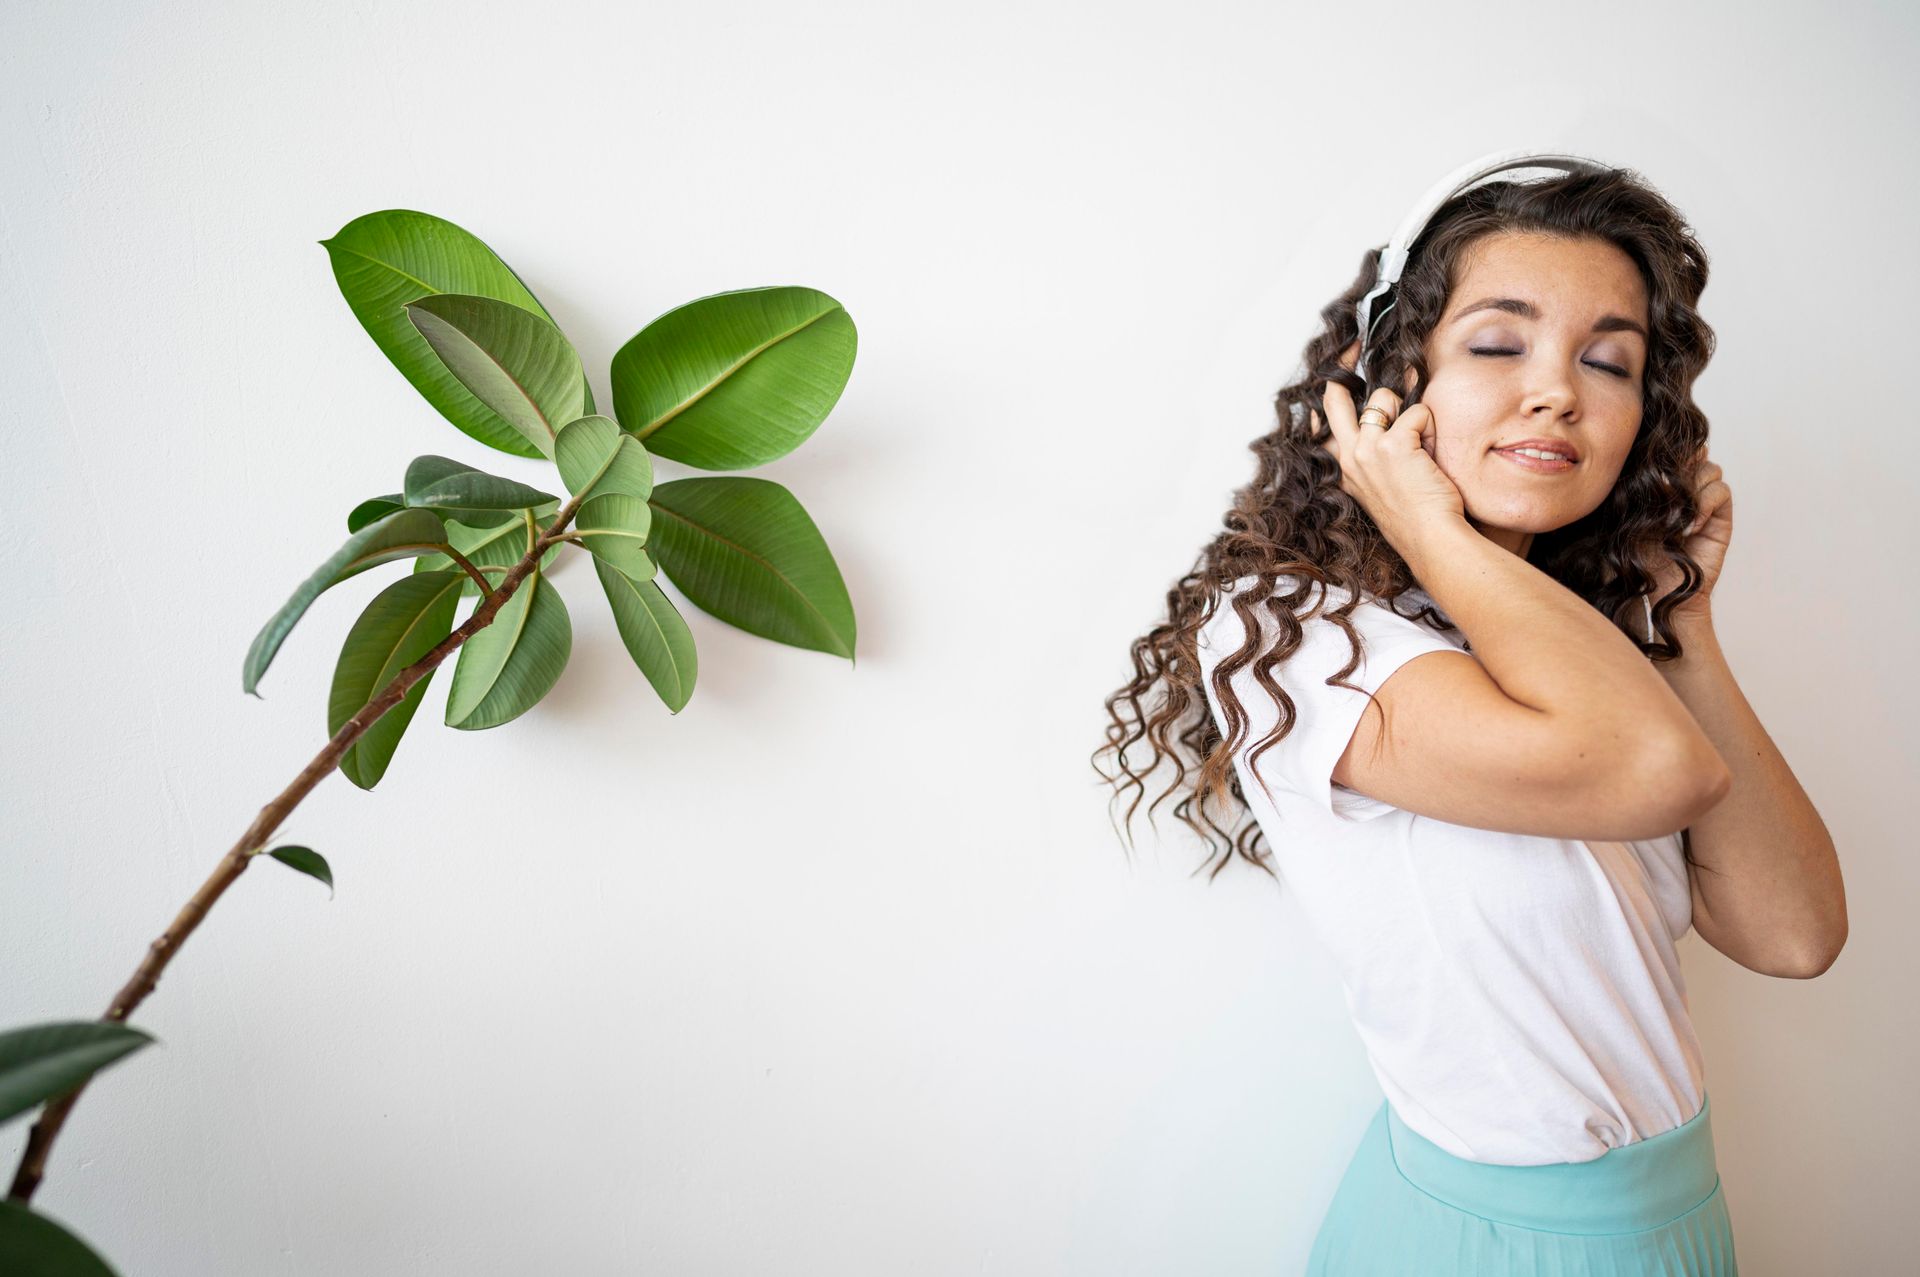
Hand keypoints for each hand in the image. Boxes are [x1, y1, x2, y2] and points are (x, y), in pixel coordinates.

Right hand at [1314, 340, 1467, 549]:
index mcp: (1346, 469)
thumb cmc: (1417, 517)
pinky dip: (1430, 430)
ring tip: (1423, 447)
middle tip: (1354, 344)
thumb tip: (1388, 417)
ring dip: (1409, 414)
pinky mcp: (1393, 444)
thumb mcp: (1385, 488)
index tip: (1341, 366)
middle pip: (1336, 396)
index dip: (1333, 392)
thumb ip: (1377, 457)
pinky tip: (1433, 457)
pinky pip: (1417, 413)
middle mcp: (1350, 457)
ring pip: (1384, 399)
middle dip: (1345, 365)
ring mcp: (1367, 449)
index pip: (1326, 420)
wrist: (1432, 539)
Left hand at [1649, 442, 1731, 623]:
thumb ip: (1636, 488)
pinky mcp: (1721, 516)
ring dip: (1690, 489)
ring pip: (1709, 468)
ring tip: (1673, 520)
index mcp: (1661, 483)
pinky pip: (1721, 490)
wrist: (1658, 589)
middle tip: (1662, 489)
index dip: (1665, 452)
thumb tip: (1640, 459)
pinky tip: (1688, 528)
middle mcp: (1685, 488)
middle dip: (1679, 466)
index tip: (1649, 471)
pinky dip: (1704, 504)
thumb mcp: (1628, 517)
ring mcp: (1704, 500)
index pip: (1670, 450)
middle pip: (1694, 451)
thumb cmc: (1636, 557)